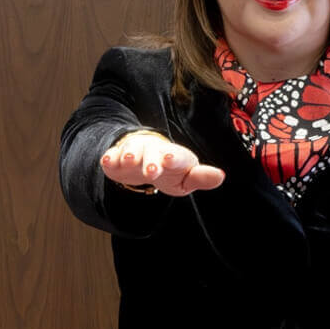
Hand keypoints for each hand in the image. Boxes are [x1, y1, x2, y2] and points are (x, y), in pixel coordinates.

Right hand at [98, 131, 225, 196]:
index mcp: (175, 156)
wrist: (144, 160)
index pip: (177, 156)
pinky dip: (110, 158)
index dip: (174, 158)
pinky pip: (113, 155)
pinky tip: (108, 161)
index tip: (170, 159)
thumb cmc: (170, 170)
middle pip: (153, 153)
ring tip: (129, 161)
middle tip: (152, 171)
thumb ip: (201, 177)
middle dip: (151, 161)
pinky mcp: (118, 158)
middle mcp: (155, 151)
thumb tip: (220, 176)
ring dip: (131, 155)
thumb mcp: (186, 177)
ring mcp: (135, 153)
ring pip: (132, 151)